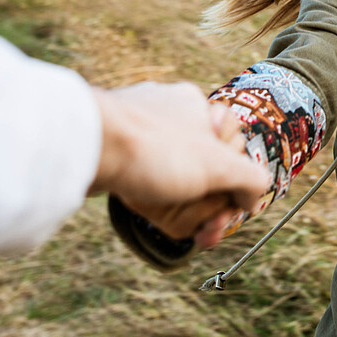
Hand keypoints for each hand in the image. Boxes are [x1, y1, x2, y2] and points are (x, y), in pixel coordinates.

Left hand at [89, 83, 268, 245]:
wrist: (82, 146)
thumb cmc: (154, 150)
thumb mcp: (218, 167)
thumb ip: (249, 179)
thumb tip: (254, 196)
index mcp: (195, 105)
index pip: (229, 148)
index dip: (231, 186)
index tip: (223, 215)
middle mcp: (165, 109)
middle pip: (199, 163)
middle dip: (205, 201)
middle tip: (203, 231)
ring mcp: (135, 126)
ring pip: (168, 170)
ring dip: (179, 203)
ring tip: (176, 225)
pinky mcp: (110, 144)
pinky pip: (138, 172)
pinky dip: (147, 194)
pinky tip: (146, 209)